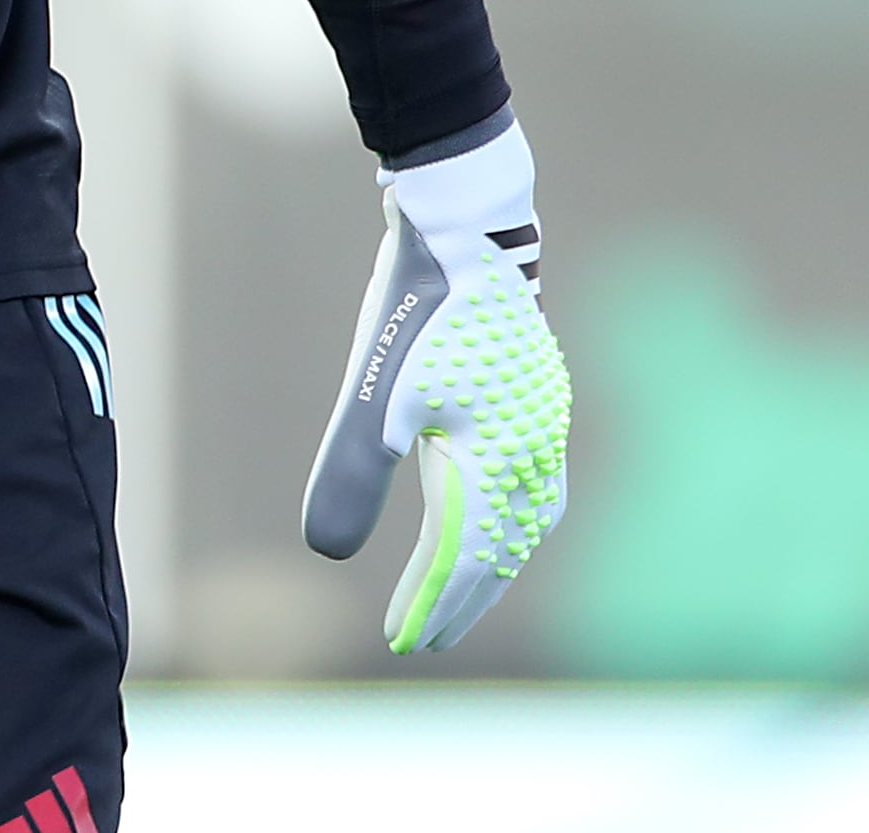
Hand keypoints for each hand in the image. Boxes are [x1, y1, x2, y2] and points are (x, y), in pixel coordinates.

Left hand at [299, 114, 570, 652]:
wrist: (464, 227)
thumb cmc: (417, 309)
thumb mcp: (373, 396)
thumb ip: (353, 474)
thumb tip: (325, 553)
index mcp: (498, 459)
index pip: (462, 554)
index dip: (430, 601)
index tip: (400, 641)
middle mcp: (533, 449)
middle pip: (504, 548)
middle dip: (464, 597)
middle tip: (425, 638)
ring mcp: (544, 420)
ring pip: (529, 517)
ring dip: (496, 560)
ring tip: (463, 593)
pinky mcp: (538, 394)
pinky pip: (536, 479)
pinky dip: (514, 516)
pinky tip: (492, 512)